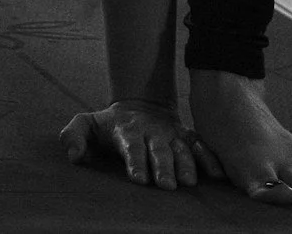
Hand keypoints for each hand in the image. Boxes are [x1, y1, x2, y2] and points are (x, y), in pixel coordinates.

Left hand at [61, 98, 213, 190]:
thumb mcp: (85, 124)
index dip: (135, 162)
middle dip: (162, 167)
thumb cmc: (108, 124)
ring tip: (189, 182)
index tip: (138, 179)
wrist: (140, 106)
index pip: (131, 147)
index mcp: (127, 131)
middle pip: (159, 151)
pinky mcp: (187, 138)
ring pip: (181, 150)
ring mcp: (172, 135)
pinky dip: (210, 158)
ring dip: (186, 165)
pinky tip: (218, 173)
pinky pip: (201, 147)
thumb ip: (73, 136)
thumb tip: (73, 155)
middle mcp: (152, 133)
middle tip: (167, 186)